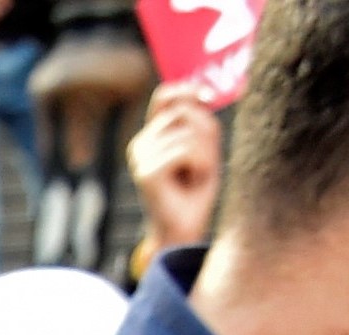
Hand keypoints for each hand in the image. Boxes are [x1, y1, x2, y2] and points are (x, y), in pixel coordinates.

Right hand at [128, 87, 226, 251]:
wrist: (184, 231)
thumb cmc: (195, 192)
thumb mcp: (204, 149)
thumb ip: (201, 121)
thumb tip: (201, 96)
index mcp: (151, 136)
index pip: (165, 96)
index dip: (187, 90)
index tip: (207, 97)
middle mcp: (140, 143)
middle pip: (183, 112)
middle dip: (205, 133)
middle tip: (204, 163)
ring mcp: (140, 157)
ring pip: (188, 133)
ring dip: (205, 154)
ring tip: (196, 176)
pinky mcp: (146, 172)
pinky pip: (186, 150)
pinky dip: (200, 165)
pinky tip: (191, 182)